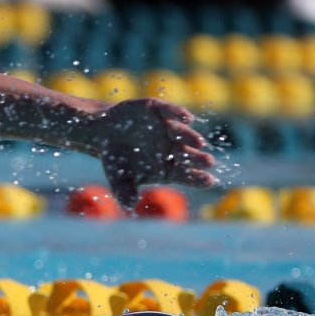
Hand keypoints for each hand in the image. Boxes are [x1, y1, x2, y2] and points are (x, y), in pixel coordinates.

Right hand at [91, 98, 216, 208]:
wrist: (105, 131)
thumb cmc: (116, 159)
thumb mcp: (118, 178)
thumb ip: (124, 191)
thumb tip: (130, 206)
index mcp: (167, 167)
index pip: (185, 174)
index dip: (197, 178)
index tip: (209, 181)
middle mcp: (171, 148)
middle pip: (188, 154)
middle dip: (198, 158)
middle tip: (209, 162)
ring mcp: (166, 128)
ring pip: (182, 133)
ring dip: (190, 137)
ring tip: (199, 143)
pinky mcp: (159, 110)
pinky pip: (171, 111)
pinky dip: (178, 113)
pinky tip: (187, 118)